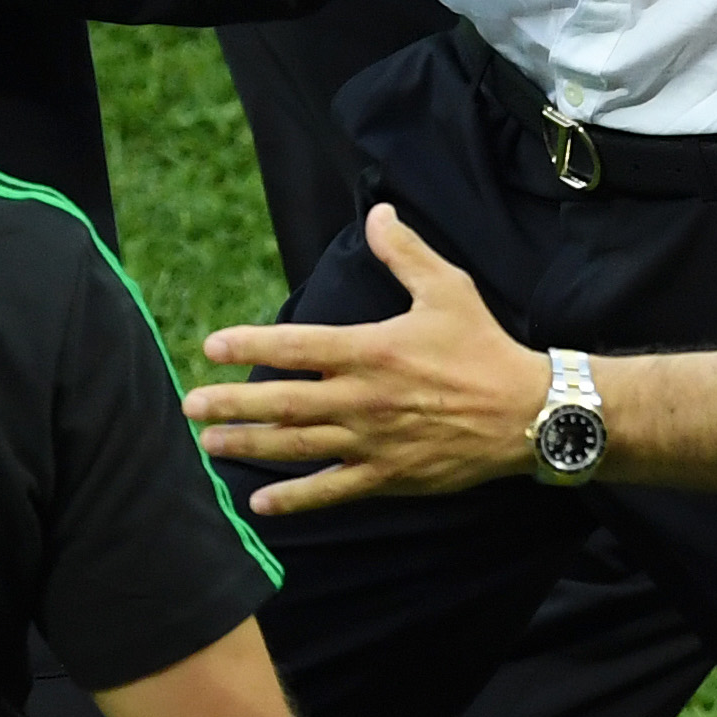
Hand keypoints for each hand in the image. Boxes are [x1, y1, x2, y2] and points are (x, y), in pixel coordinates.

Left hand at [184, 207, 549, 513]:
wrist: (526, 413)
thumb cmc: (484, 347)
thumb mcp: (448, 289)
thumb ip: (405, 254)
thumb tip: (378, 213)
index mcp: (371, 349)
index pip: (296, 347)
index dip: (248, 346)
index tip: (210, 347)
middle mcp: (362, 398)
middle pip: (282, 401)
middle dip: (230, 404)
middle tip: (189, 406)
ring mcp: (371, 441)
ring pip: (296, 446)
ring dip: (248, 446)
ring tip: (210, 445)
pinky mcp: (388, 477)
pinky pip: (331, 489)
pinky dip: (294, 498)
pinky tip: (260, 503)